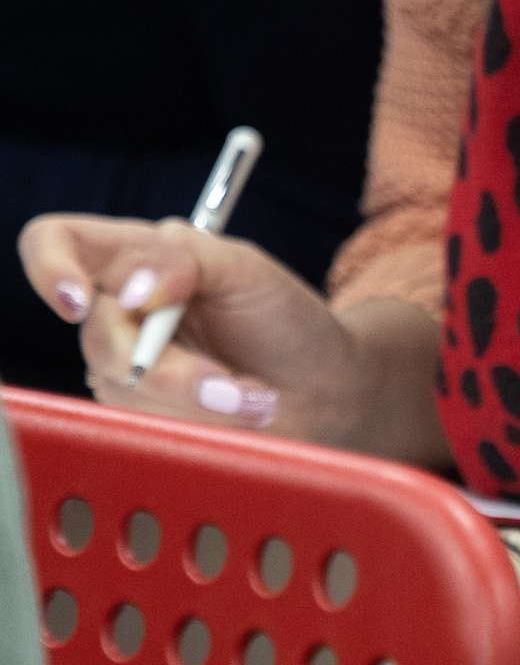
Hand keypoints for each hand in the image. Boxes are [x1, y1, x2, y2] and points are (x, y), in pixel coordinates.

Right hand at [18, 210, 361, 436]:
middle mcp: (118, 310)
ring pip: (122, 388)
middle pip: (97, 335)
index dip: (51, 267)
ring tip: (248, 395)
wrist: (322, 387)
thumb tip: (133, 289)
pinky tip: (237, 410)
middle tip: (228, 381)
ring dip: (195, 399)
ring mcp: (124, 366)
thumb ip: (183, 257)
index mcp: (134, 255)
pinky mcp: (139, 414)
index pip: (56, 242)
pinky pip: (143, 422)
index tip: (81, 301)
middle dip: (169, 366)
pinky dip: (199, 421)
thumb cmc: (284, 318)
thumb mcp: (244, 266)